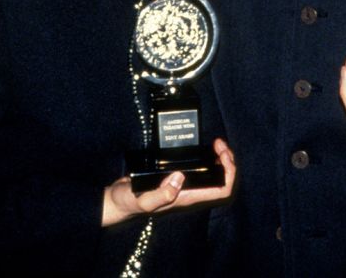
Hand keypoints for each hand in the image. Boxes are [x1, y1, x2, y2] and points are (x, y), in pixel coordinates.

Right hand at [101, 138, 236, 226]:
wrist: (117, 200)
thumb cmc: (129, 202)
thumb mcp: (144, 201)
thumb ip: (162, 194)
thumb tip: (180, 177)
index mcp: (188, 197)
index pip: (221, 190)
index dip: (228, 173)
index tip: (223, 155)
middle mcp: (189, 190)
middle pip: (220, 178)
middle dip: (226, 160)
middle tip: (218, 144)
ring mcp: (183, 182)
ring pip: (210, 171)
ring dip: (217, 157)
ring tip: (214, 143)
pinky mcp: (174, 174)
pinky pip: (196, 165)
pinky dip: (202, 155)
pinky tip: (198, 145)